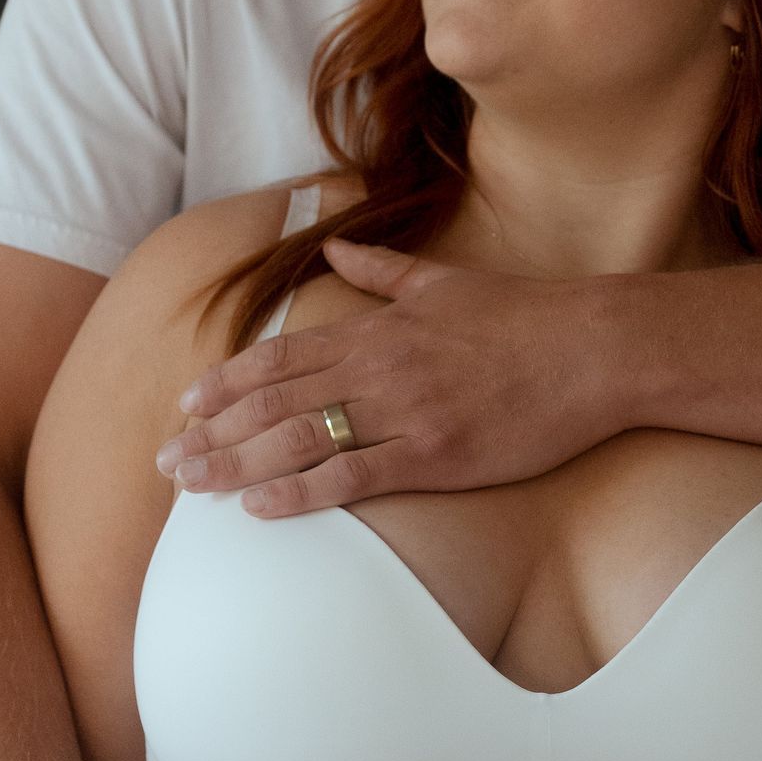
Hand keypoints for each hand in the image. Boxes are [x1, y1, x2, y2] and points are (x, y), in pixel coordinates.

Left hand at [157, 241, 621, 515]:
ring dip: (236, 464)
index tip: (187, 402)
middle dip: (213, 431)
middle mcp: (379, 368)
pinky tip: (258, 509)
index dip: (227, 381)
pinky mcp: (435, 456)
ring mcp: (405, 413)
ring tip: (192, 488)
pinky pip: (351, 476)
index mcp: (379, 329)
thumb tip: (339, 251)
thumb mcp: (446, 282)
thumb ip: (384, 273)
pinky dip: (299, 493)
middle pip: (273, 400)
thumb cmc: (527, 317)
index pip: (281, 355)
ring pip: (297, 439)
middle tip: (165, 461)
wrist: (596, 349)